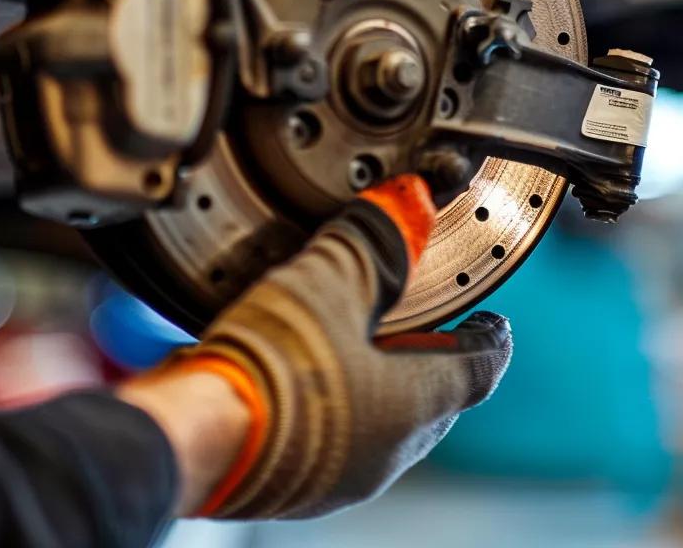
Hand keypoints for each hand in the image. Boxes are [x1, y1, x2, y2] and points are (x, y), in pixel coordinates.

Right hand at [120, 176, 511, 518]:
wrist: (189, 440)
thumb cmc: (269, 367)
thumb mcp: (330, 280)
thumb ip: (375, 237)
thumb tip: (410, 199)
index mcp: (414, 402)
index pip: (480, 368)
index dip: (490, 338)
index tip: (493, 322)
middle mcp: (387, 450)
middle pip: (435, 397)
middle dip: (433, 355)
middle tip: (426, 320)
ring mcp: (341, 475)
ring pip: (385, 422)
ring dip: (383, 379)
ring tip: (361, 338)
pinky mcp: (293, 482)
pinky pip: (336, 438)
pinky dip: (338, 401)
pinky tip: (305, 371)